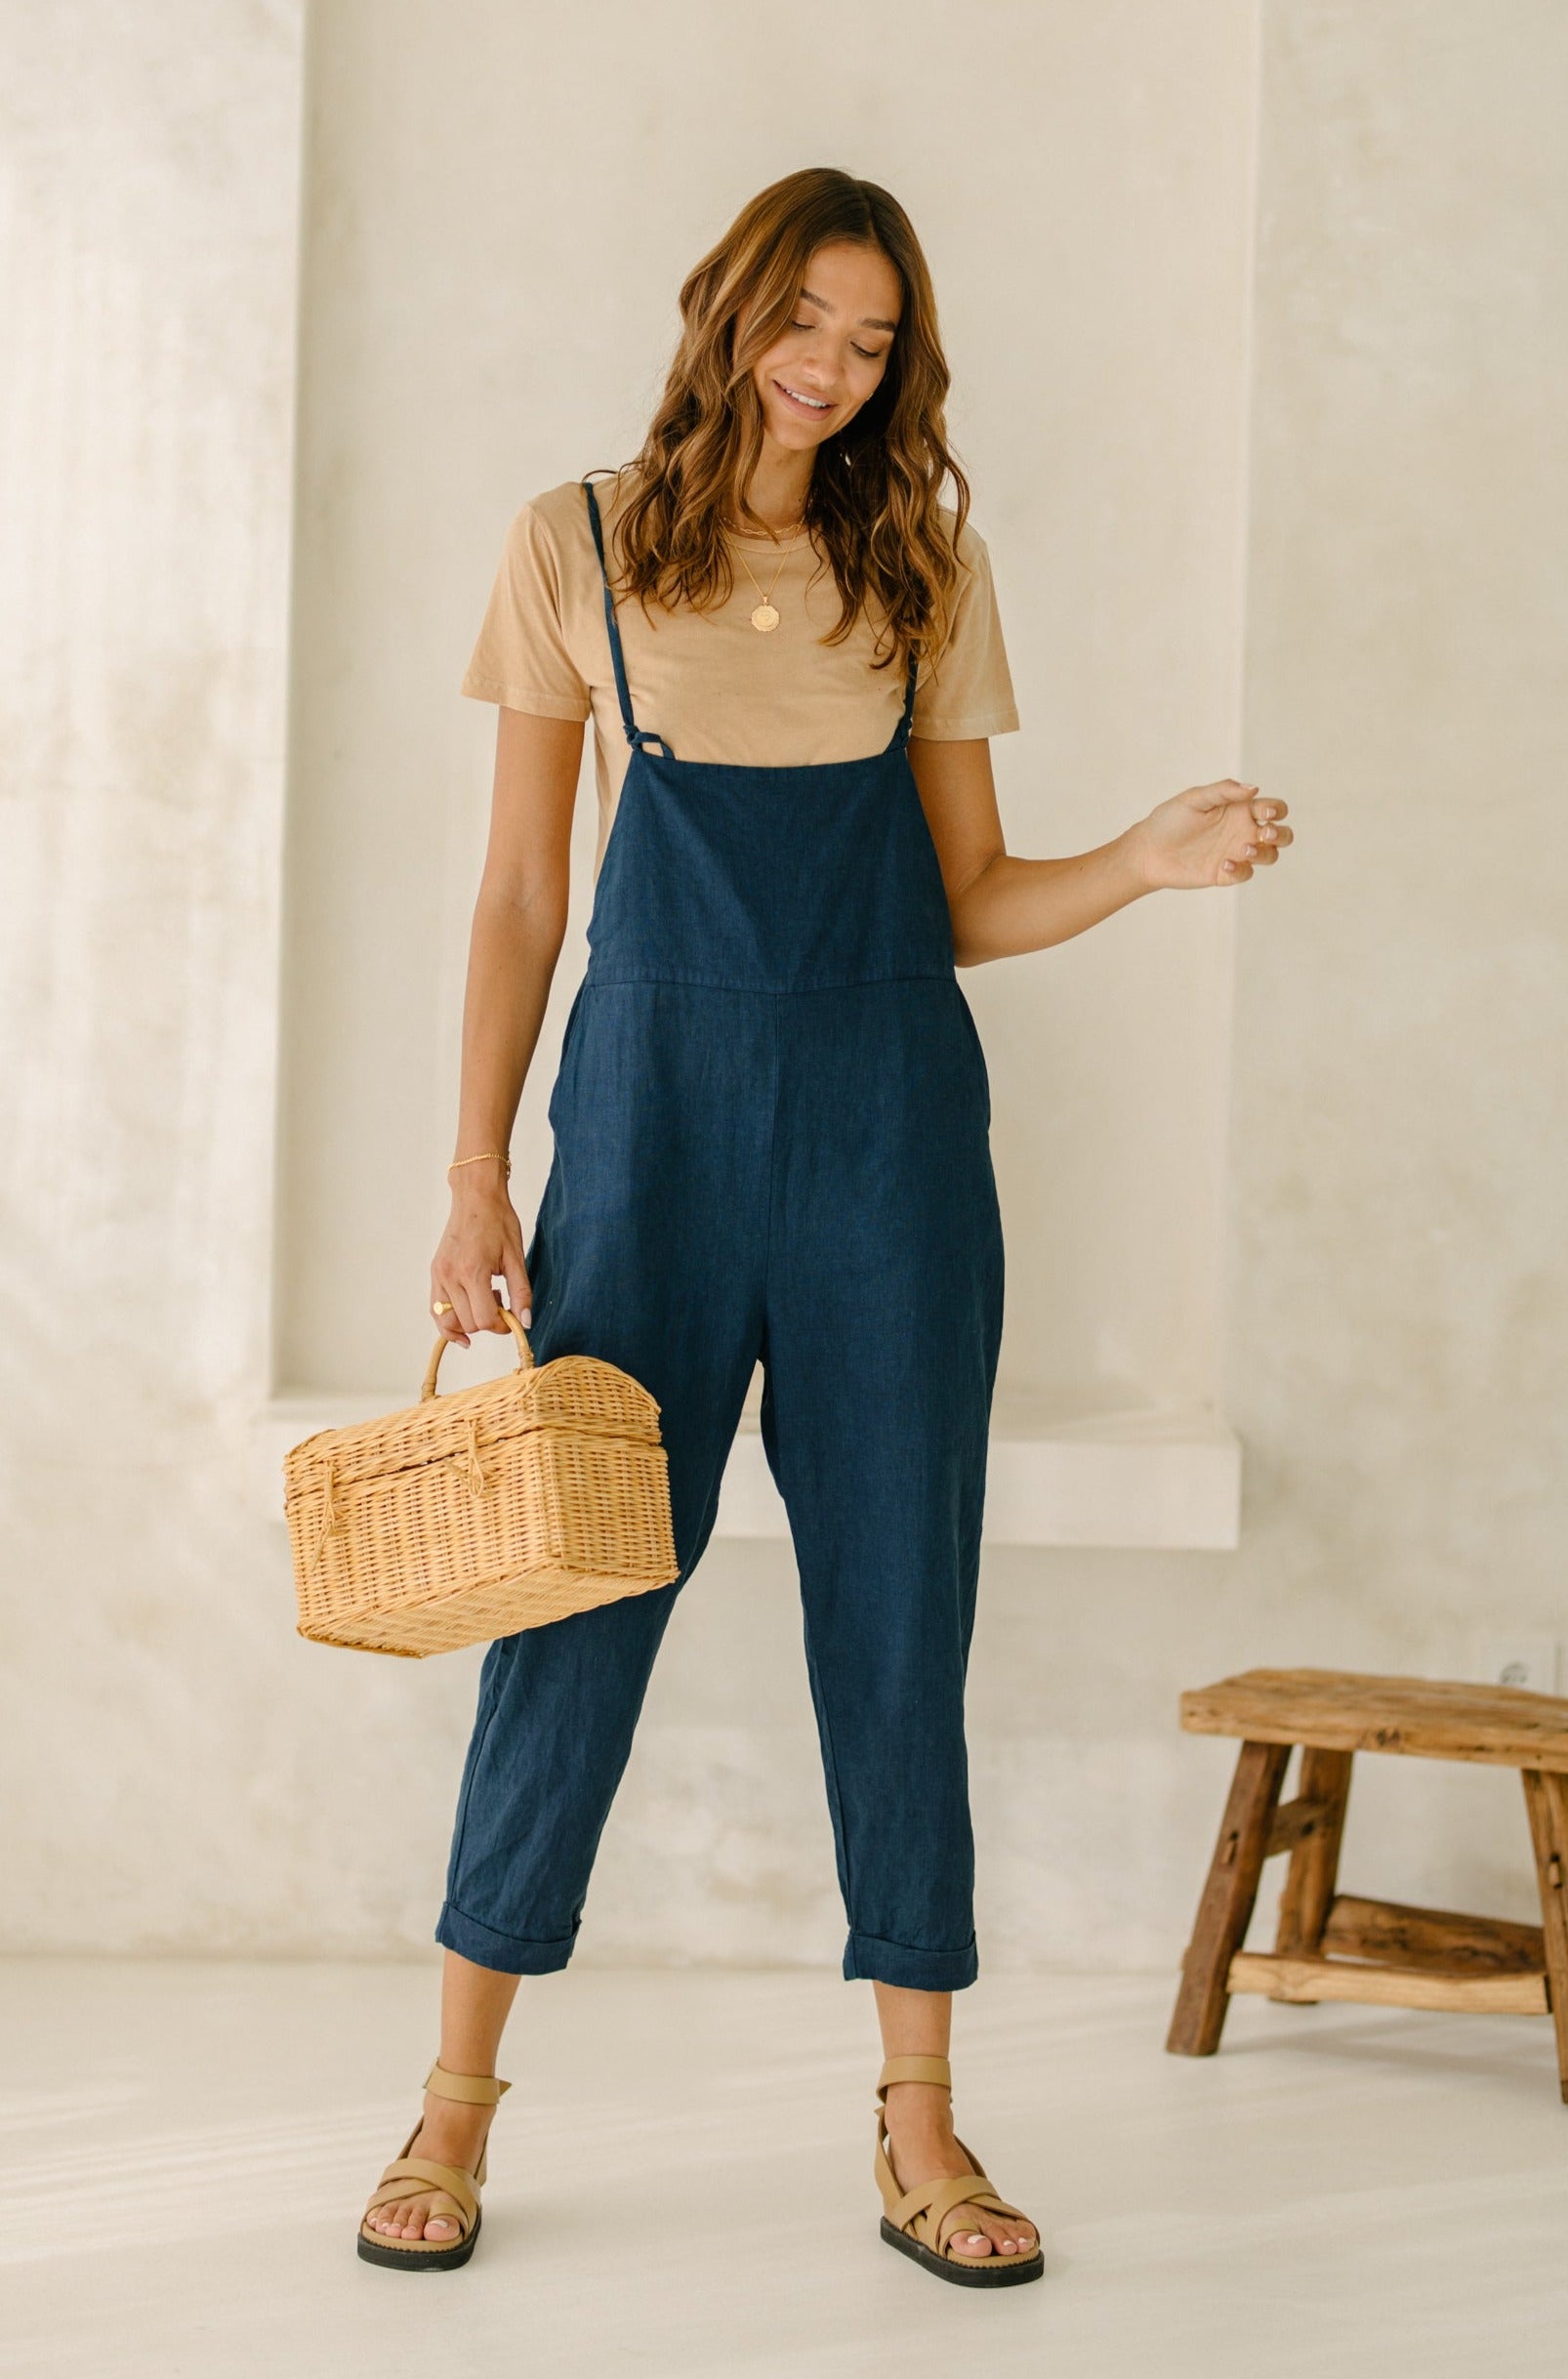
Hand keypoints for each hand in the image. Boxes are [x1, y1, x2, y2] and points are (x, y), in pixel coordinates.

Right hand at [430, 1181, 531, 1348]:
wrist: (476, 1198)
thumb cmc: (498, 1221)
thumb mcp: (516, 1257)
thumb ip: (521, 1293)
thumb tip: (524, 1322)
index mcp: (473, 1271)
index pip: (484, 1319)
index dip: (501, 1326)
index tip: (511, 1319)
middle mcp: (451, 1276)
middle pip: (468, 1323)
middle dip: (488, 1322)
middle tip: (502, 1302)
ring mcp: (439, 1275)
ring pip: (448, 1321)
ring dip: (469, 1322)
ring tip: (484, 1301)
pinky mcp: (435, 1273)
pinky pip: (436, 1309)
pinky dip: (448, 1321)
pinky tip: (463, 1325)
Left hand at [1127, 779, 1292, 891]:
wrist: (1147, 850)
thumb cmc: (1169, 820)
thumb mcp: (1194, 799)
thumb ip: (1224, 791)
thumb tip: (1254, 788)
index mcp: (1240, 809)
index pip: (1274, 808)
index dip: (1277, 810)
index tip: (1263, 812)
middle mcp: (1242, 831)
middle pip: (1282, 834)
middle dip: (1281, 834)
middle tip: (1264, 833)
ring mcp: (1236, 853)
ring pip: (1270, 855)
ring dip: (1265, 853)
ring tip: (1243, 849)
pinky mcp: (1225, 873)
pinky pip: (1246, 874)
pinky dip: (1241, 870)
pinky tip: (1223, 863)